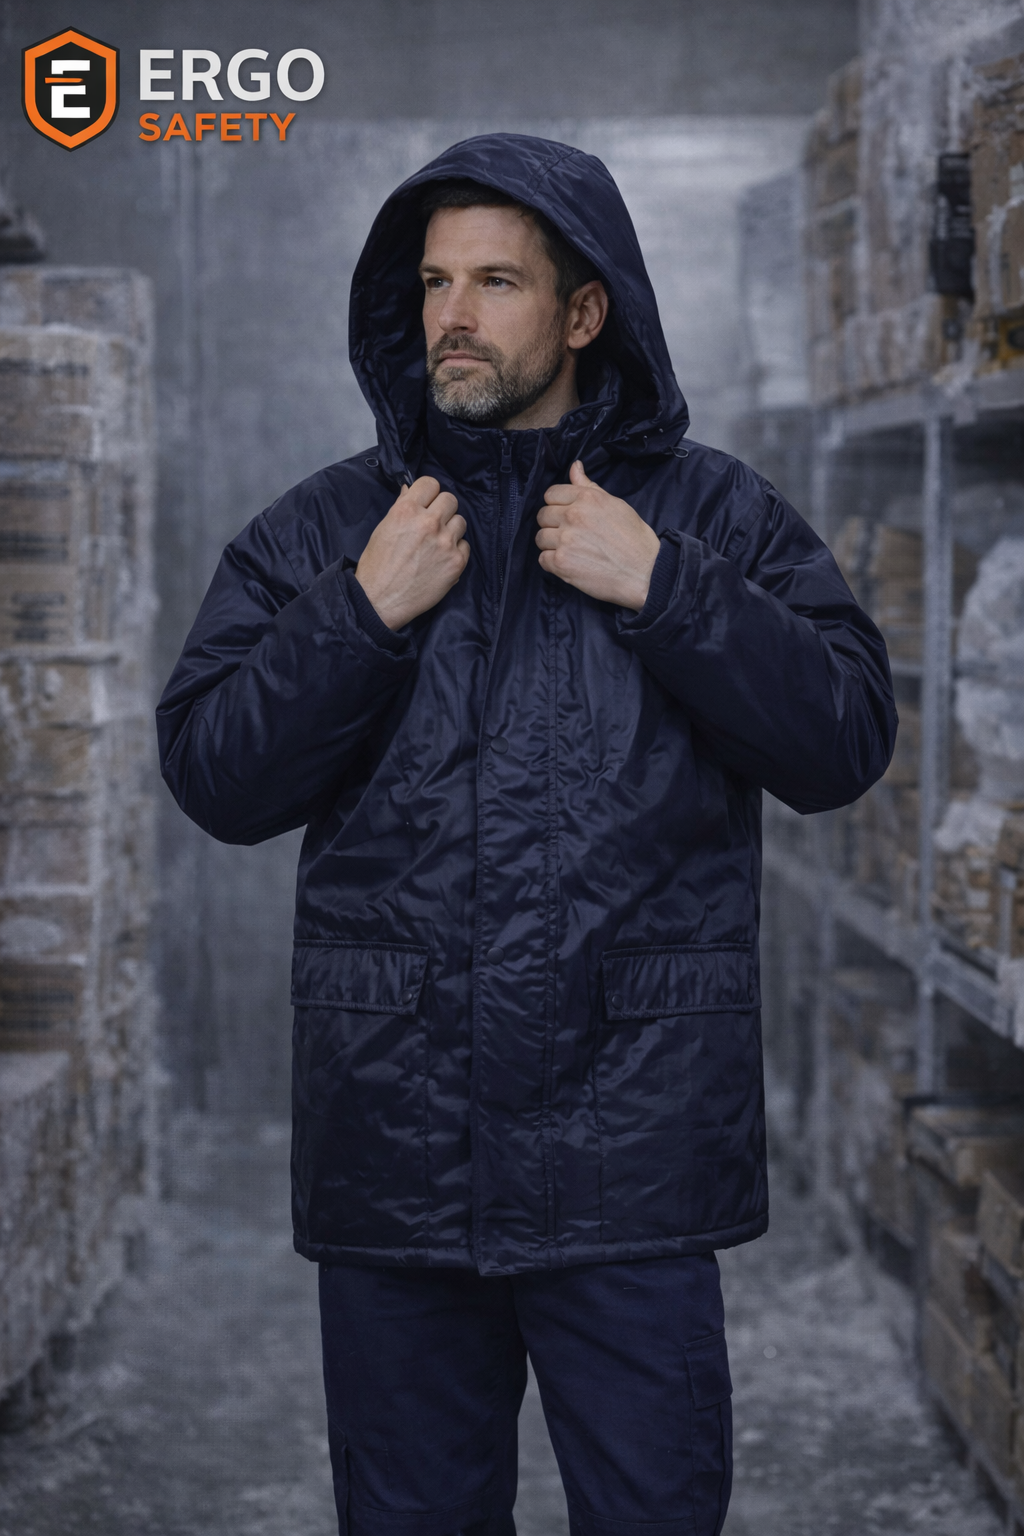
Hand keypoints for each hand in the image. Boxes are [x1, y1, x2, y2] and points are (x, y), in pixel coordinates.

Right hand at [355, 477, 468, 629]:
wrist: (380, 601)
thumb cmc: (377, 566)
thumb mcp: (383, 529)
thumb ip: (401, 508)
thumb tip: (411, 491)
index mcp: (407, 510)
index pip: (431, 483)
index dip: (428, 493)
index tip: (426, 502)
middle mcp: (429, 522)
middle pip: (450, 499)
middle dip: (442, 509)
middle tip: (433, 523)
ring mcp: (445, 542)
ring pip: (461, 521)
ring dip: (451, 530)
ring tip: (437, 544)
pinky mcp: (456, 562)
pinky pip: (465, 546)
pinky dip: (456, 551)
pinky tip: (441, 560)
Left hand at [535, 461, 660, 610]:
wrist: (645, 573)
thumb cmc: (635, 539)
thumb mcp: (616, 504)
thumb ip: (590, 487)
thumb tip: (574, 467)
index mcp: (586, 498)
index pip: (551, 494)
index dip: (557, 504)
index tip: (567, 515)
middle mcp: (572, 516)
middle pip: (543, 515)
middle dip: (553, 524)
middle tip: (570, 535)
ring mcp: (565, 540)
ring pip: (540, 538)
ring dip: (551, 545)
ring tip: (570, 550)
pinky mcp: (561, 563)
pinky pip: (542, 559)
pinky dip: (552, 563)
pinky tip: (570, 563)